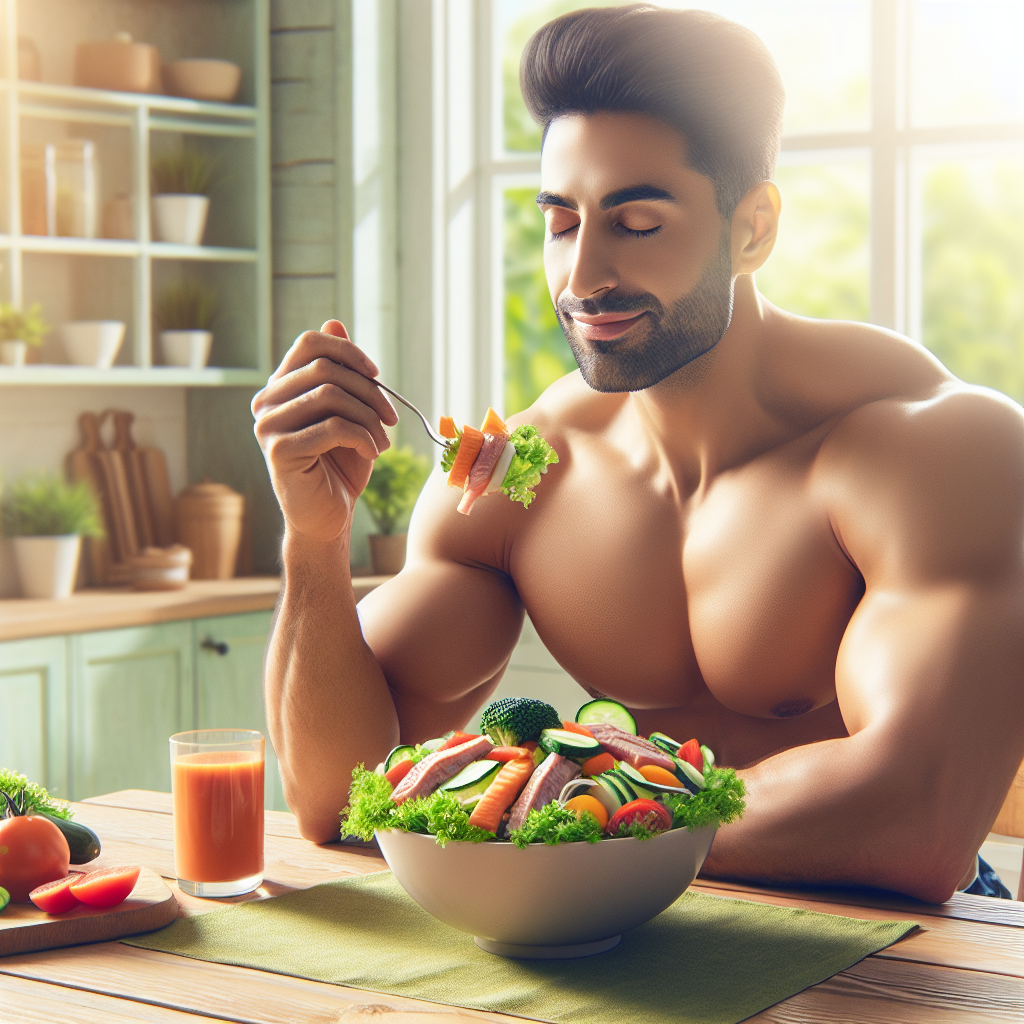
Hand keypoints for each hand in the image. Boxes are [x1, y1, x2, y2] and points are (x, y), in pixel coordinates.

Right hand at [252, 321, 398, 543]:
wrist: (328, 517)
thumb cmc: (340, 465)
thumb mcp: (348, 413)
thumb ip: (341, 373)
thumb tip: (334, 322)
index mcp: (280, 387)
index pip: (310, 343)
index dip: (348, 351)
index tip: (377, 375)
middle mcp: (266, 402)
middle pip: (325, 368)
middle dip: (369, 390)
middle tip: (392, 418)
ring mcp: (267, 426)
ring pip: (331, 395)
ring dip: (370, 417)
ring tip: (384, 441)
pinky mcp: (279, 451)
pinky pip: (333, 427)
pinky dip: (363, 437)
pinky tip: (373, 453)